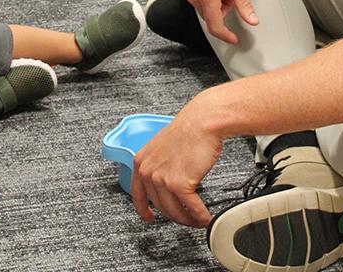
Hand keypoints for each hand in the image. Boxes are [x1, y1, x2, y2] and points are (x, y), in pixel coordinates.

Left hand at [129, 101, 223, 227]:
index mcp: (141, 161)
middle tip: (186, 218)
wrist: (202, 122)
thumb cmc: (189, 129)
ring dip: (188, 219)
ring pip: (174, 211)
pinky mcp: (179, 184)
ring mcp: (162, 179)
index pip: (137, 194)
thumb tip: (167, 181)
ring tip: (197, 219)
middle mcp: (148, 171)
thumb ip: (160, 165)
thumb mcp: (163, 147)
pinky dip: (200, 215)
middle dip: (175, 215)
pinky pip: (191, 208)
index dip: (143, 210)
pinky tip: (205, 217)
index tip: (149, 218)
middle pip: (160, 206)